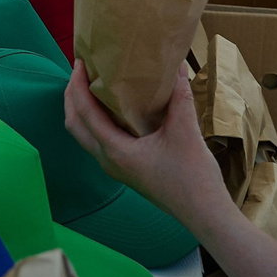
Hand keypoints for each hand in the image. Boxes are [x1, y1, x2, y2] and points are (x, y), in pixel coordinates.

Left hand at [61, 62, 230, 230]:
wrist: (204, 214)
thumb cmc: (193, 176)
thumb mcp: (186, 131)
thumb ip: (179, 97)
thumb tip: (177, 66)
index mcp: (115, 151)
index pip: (85, 113)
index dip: (78, 85)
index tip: (79, 62)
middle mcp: (108, 160)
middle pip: (75, 124)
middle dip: (72, 96)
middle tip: (79, 71)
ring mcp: (115, 168)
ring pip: (85, 135)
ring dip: (82, 110)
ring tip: (91, 86)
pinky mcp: (126, 170)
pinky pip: (100, 141)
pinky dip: (96, 121)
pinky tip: (114, 109)